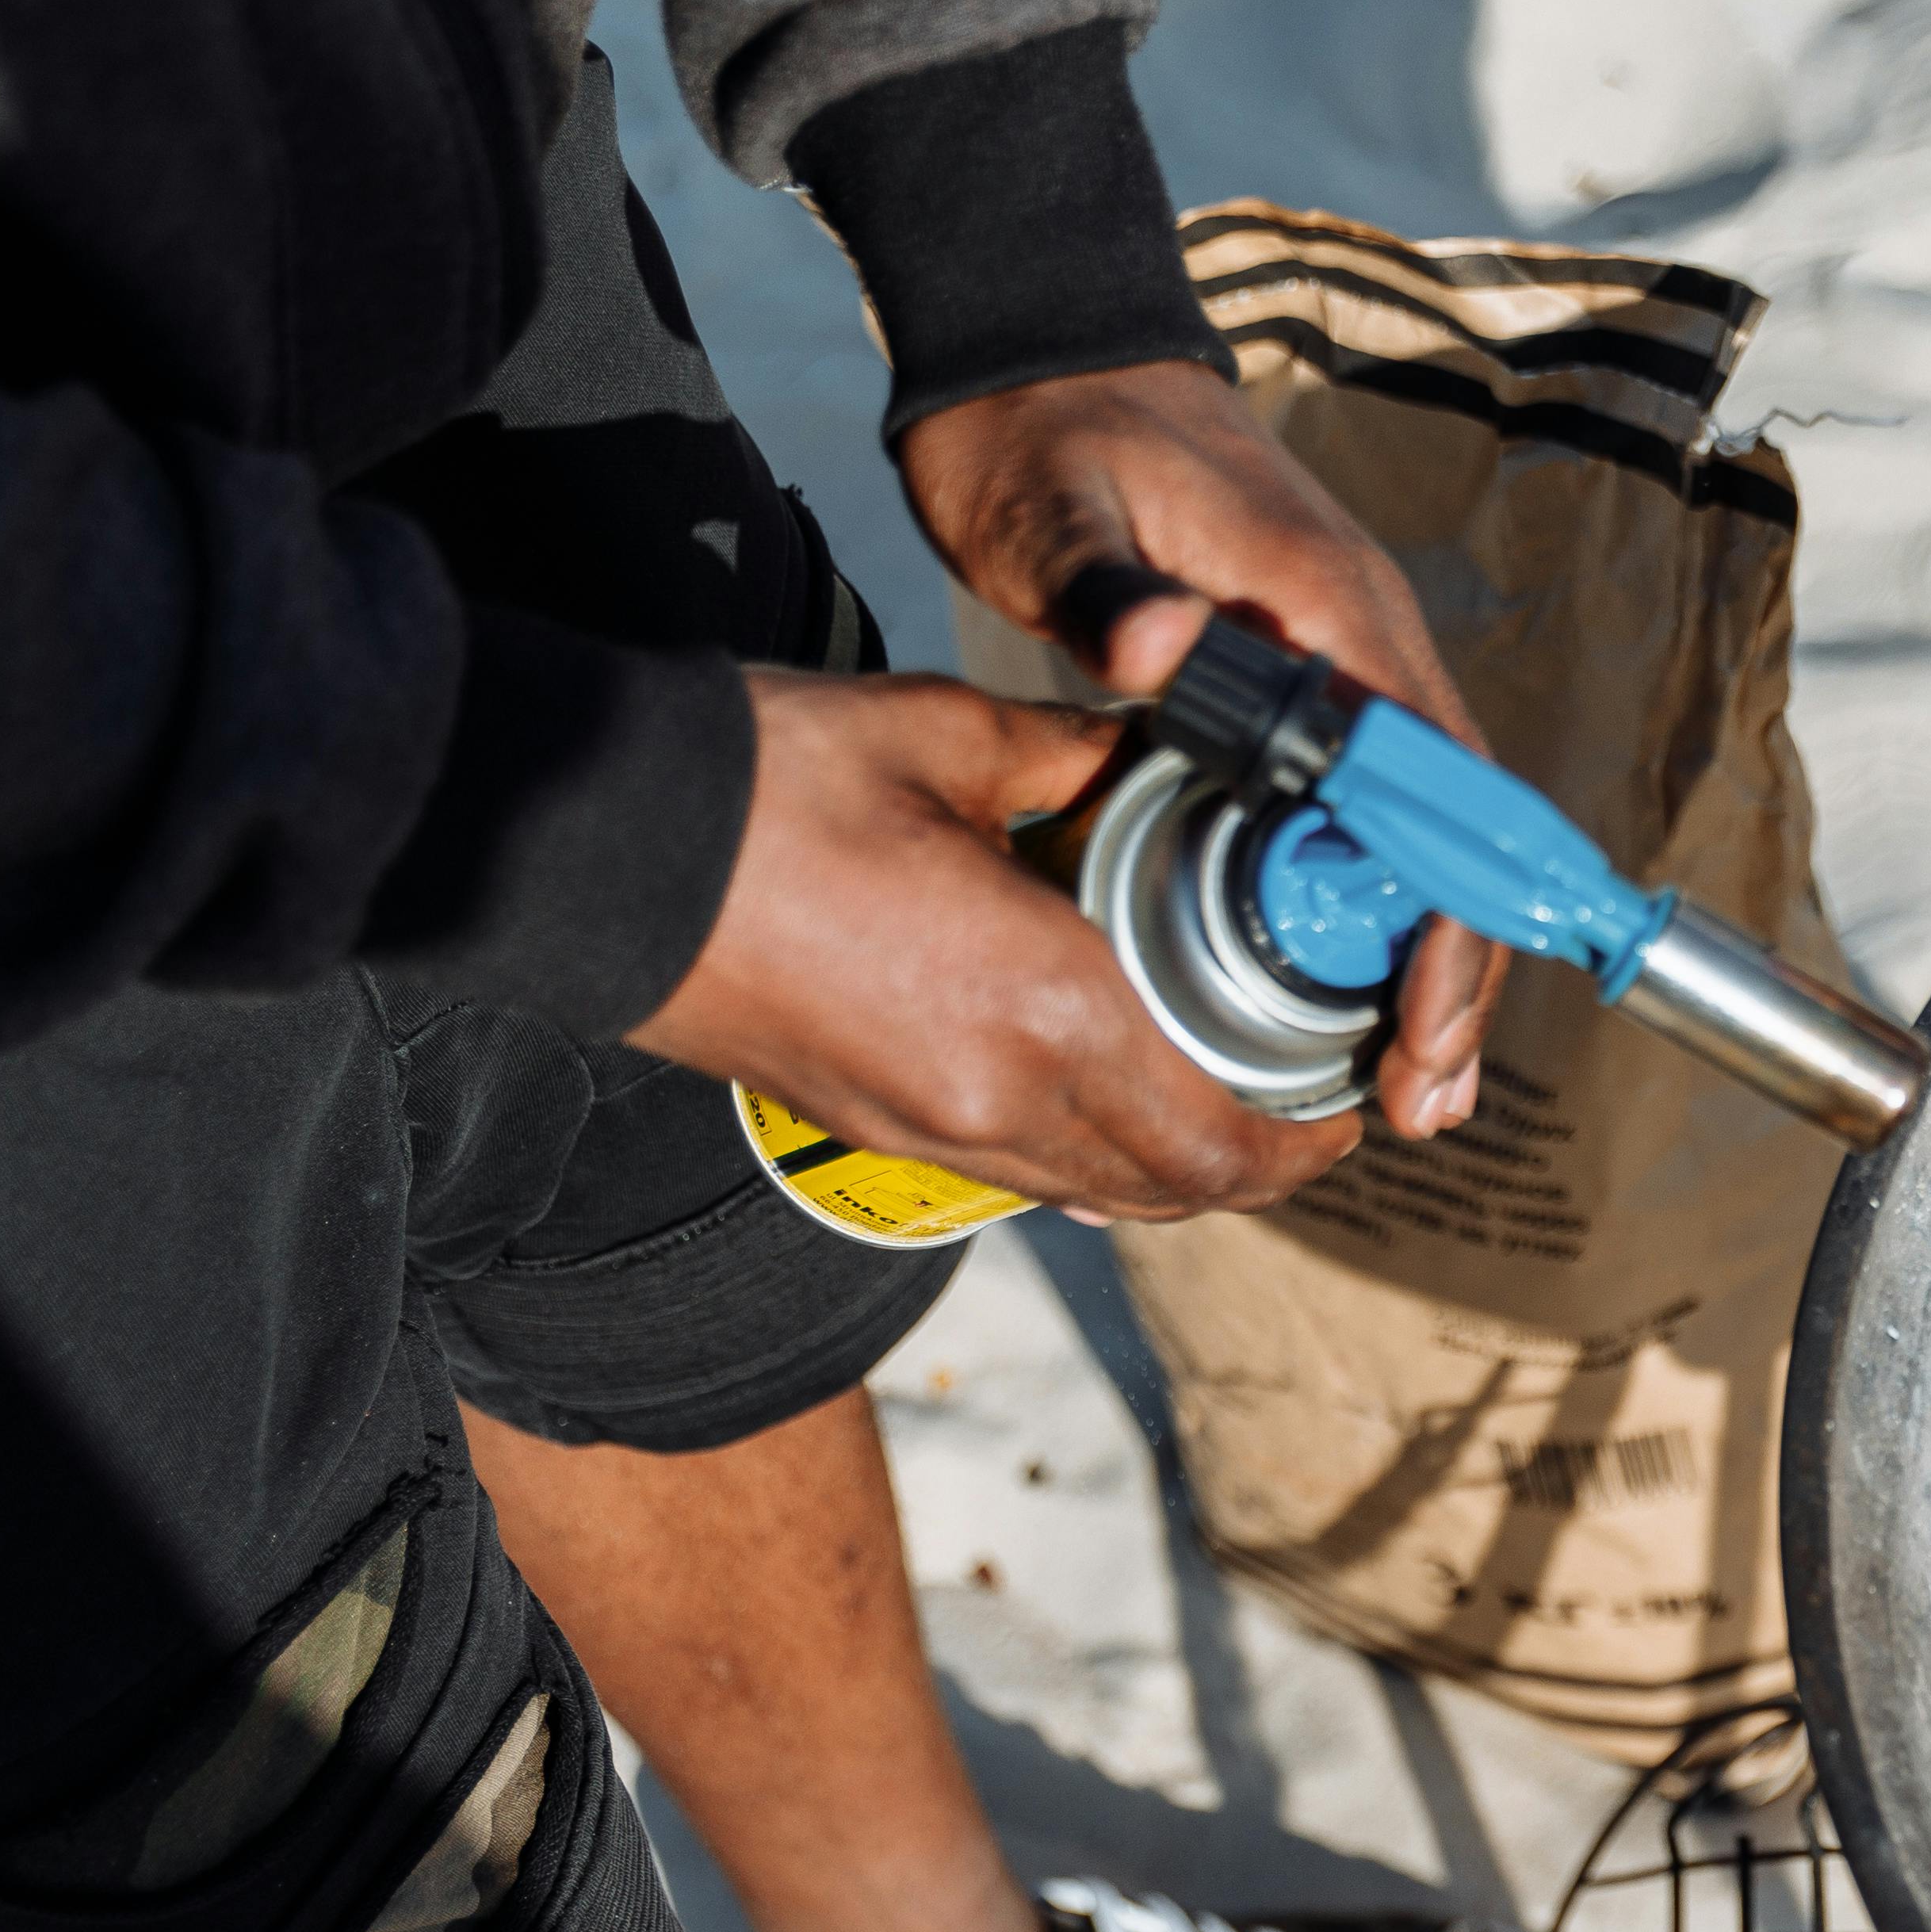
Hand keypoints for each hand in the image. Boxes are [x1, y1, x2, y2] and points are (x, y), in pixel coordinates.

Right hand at [631, 669, 1362, 1219]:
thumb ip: (1072, 755)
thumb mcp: (946, 735)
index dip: (1304, 1140)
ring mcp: (927, 1131)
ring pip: (1097, 1196)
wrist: (585, 849)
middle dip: (1257, 1163)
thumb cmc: (763, 780)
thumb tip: (1145, 752)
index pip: (1220, 1136)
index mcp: (1046, 1007)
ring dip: (1171, 1166)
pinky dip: (1085, 1155)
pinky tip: (1100, 1086)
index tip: (1344, 1102)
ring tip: (1216, 1093)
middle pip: (1174, 1188)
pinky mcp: (869, 1129)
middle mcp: (998, 1100)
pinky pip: (1018, 1174)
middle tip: (1302, 1102)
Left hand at [902, 361, 1507, 1139]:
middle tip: (1424, 1097)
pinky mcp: (1304, 679)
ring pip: (1423, 834)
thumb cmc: (1047, 430)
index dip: (1446, 914)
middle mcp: (1364, 639)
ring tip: (1410, 1080)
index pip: (1433, 784)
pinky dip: (1375, 908)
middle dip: (1452, 971)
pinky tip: (1356, 989)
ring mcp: (1343, 660)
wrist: (1043, 352)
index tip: (1424, 1018)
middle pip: (1455, 834)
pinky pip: (1370, 813)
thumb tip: (1156, 647)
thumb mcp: (1052, 506)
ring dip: (1425, 956)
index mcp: (1329, 606)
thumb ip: (1105, 582)